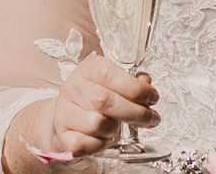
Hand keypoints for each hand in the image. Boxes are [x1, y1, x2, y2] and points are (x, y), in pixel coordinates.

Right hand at [25, 55, 159, 168]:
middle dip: (135, 112)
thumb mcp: (112, 84)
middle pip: (104, 100)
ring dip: (115, 129)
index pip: (109, 74)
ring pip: (96, 123)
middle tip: (151, 118)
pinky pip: (85, 144)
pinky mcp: (62, 136)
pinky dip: (100, 145)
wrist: (65, 119)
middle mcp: (73, 88)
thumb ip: (131, 83)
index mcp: (88, 70)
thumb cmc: (93, 100)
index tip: (152, 97)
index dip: (135, 88)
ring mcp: (64, 112)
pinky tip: (104, 139)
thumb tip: (145, 81)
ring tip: (118, 128)